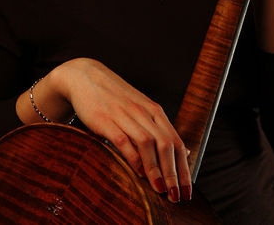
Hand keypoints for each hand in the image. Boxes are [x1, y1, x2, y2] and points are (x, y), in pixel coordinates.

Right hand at [52, 58, 191, 202]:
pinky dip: (133, 157)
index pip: (175, 141)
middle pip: (165, 144)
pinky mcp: (105, 120)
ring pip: (147, 143)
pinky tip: (138, 172)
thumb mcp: (141, 109)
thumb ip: (160, 129)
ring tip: (161, 190)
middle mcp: (142, 112)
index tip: (187, 190)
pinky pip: (123, 140)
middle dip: (173, 172)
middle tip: (177, 196)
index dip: (183, 167)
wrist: (85, 77)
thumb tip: (183, 150)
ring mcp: (124, 115)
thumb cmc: (115, 98)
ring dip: (156, 168)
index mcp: (154, 110)